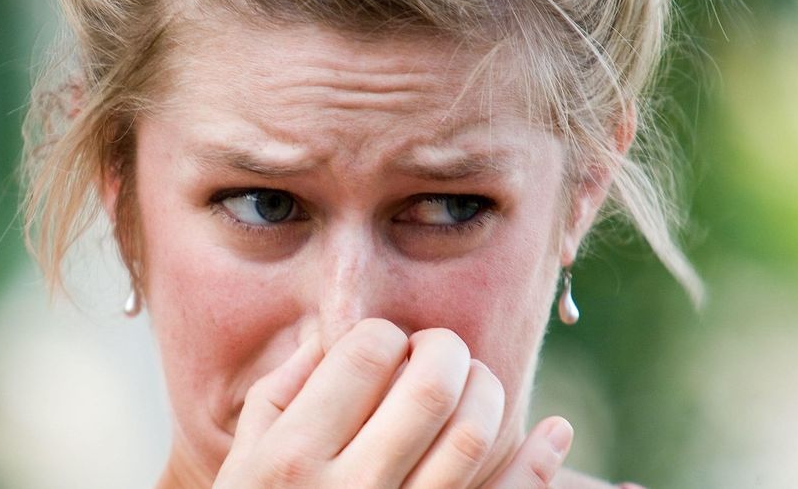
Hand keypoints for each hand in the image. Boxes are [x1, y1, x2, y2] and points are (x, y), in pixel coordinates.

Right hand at [213, 319, 573, 488]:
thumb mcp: (243, 463)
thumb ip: (280, 396)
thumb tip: (329, 337)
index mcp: (293, 457)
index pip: (365, 356)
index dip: (384, 334)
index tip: (383, 346)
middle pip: (429, 386)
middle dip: (445, 350)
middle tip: (438, 352)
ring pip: (473, 436)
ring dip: (487, 392)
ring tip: (473, 385)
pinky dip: (539, 463)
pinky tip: (554, 430)